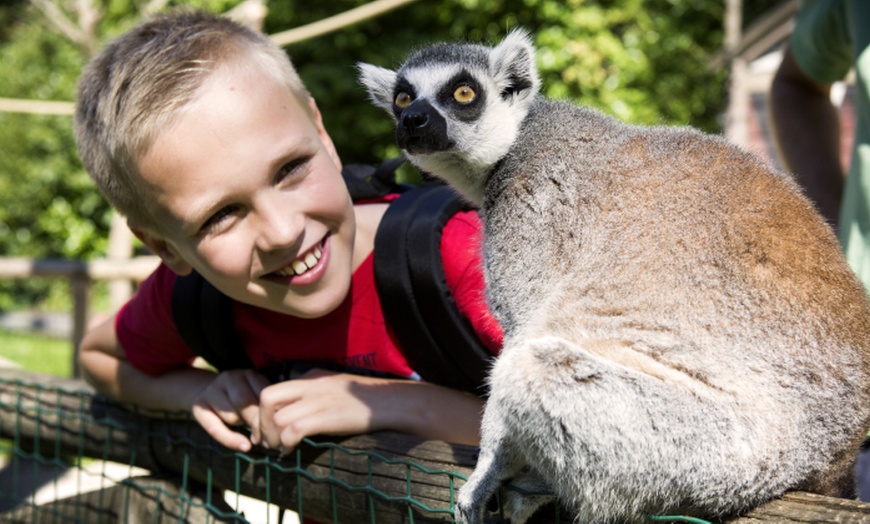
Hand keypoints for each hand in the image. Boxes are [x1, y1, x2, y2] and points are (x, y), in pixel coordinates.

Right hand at [191, 369, 270, 451]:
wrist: (205, 388)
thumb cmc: (240, 396)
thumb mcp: (256, 393)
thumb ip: (267, 403)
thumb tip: (281, 422)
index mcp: (248, 374)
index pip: (263, 392)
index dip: (272, 412)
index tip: (278, 426)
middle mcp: (229, 378)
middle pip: (245, 402)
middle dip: (257, 421)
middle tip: (267, 434)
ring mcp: (212, 390)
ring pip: (231, 414)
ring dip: (242, 425)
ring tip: (246, 425)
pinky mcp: (198, 406)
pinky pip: (215, 428)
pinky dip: (231, 440)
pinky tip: (245, 446)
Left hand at [252, 368, 385, 453]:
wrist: (393, 401)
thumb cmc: (369, 400)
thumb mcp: (338, 388)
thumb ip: (317, 393)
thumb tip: (299, 411)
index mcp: (312, 377)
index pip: (274, 390)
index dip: (263, 413)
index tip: (264, 432)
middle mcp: (311, 385)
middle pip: (267, 396)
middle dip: (261, 421)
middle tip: (266, 441)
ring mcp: (319, 400)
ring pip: (278, 417)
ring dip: (273, 438)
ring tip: (280, 449)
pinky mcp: (327, 416)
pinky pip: (294, 430)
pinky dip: (286, 443)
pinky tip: (290, 451)